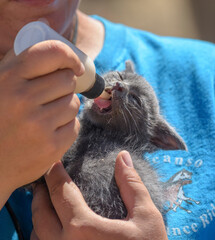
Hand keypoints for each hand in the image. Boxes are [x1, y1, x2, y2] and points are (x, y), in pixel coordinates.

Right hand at [0, 41, 83, 207]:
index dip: (70, 57)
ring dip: (65, 108)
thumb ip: (20, 66)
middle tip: (52, 97)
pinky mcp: (51, 147)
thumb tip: (53, 46)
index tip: (76, 67)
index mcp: (8, 78)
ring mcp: (38, 125)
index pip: (52, 53)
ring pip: (74, 103)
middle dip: (65, 87)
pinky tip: (51, 132)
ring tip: (47, 117)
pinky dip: (67, 127)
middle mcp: (23, 100)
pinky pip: (75, 126)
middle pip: (68, 80)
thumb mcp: (0, 86)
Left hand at [31, 151, 167, 239]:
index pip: (60, 192)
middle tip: (46, 179)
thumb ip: (132, 185)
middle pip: (40, 213)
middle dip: (40, 192)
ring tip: (47, 201)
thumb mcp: (146, 217)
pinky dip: (42, 235)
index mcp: (83, 229)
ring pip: (36, 235)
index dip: (55, 174)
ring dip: (38, 214)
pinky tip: (53, 228)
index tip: (54, 163)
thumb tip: (123, 156)